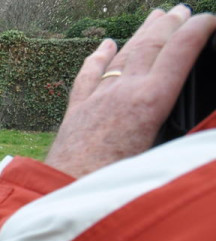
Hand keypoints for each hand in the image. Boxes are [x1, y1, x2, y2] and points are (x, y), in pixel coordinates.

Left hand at [45, 5, 215, 177]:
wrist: (66, 194)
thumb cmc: (115, 183)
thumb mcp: (161, 156)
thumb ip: (181, 135)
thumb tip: (201, 127)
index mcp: (149, 101)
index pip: (179, 53)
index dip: (197, 31)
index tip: (209, 19)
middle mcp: (122, 92)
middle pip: (150, 47)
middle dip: (169, 24)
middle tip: (182, 9)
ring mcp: (96, 99)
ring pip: (121, 56)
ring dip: (140, 34)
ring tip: (154, 16)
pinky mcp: (75, 112)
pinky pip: (87, 76)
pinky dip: (98, 57)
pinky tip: (104, 45)